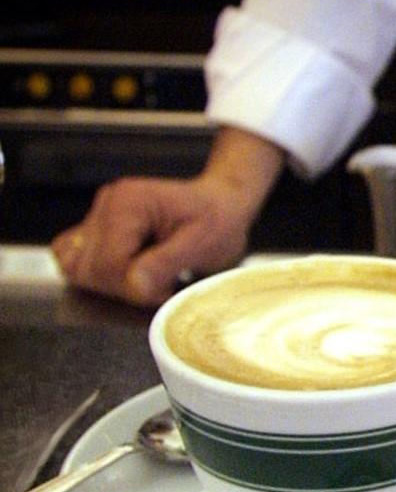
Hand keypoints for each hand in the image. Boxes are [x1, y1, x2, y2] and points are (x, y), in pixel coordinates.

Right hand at [52, 174, 254, 305]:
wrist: (222, 205)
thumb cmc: (219, 221)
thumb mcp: (203, 244)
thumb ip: (166, 264)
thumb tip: (133, 285)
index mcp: (128, 203)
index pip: (109, 264)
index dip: (136, 287)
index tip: (168, 288)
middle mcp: (106, 205)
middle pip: (90, 269)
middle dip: (126, 287)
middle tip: (164, 284)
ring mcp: (99, 215)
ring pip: (77, 268)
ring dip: (114, 284)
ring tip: (151, 277)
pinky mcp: (99, 228)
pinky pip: (76, 259)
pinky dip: (100, 275)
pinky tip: (133, 273)